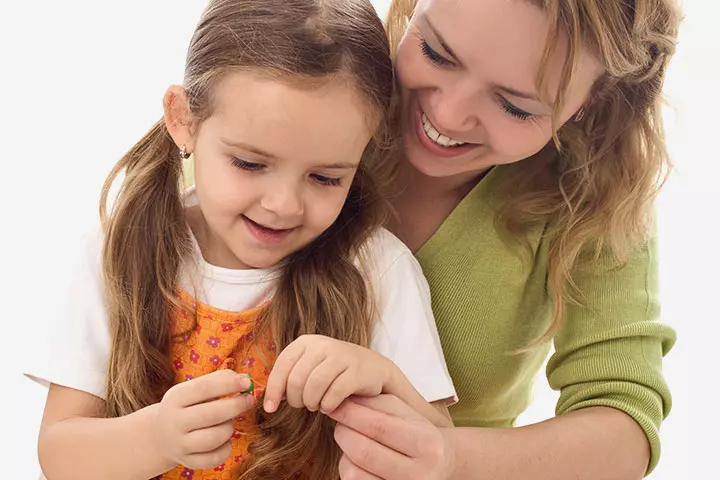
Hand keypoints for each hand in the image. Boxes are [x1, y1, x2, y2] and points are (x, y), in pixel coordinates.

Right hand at [149, 369, 254, 469]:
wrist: (160, 434)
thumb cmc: (186, 405)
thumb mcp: (193, 388)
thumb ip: (218, 380)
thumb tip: (244, 380)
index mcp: (175, 397)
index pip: (204, 388)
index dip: (228, 384)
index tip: (247, 381)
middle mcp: (175, 422)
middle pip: (212, 414)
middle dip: (236, 406)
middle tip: (249, 400)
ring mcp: (180, 445)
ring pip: (215, 438)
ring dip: (229, 427)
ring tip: (228, 421)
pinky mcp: (188, 461)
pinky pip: (215, 458)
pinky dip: (226, 448)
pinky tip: (224, 440)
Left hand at [263, 334, 392, 413]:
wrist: (375, 368)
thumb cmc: (336, 372)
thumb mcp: (311, 367)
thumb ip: (290, 377)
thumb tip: (268, 401)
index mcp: (306, 342)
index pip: (282, 366)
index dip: (273, 390)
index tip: (269, 409)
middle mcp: (323, 344)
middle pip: (296, 380)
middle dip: (296, 400)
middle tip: (305, 405)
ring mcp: (342, 356)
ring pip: (313, 388)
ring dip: (312, 404)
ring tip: (317, 406)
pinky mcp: (357, 371)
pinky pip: (333, 395)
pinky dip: (328, 406)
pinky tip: (330, 406)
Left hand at [329, 395, 454, 479]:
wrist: (441, 467)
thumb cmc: (419, 434)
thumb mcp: (407, 413)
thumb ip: (378, 403)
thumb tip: (343, 400)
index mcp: (426, 444)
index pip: (378, 426)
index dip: (350, 413)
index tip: (335, 404)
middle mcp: (418, 474)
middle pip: (363, 451)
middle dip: (343, 431)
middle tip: (339, 421)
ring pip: (353, 473)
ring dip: (343, 453)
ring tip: (351, 441)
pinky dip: (349, 468)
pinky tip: (357, 460)